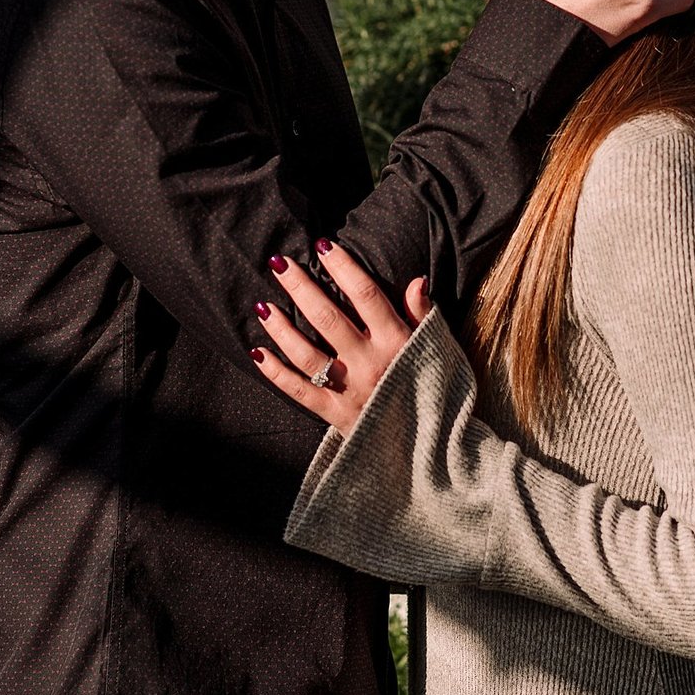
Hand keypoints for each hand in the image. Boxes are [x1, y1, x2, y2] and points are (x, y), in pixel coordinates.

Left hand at [250, 239, 433, 436]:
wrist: (436, 448)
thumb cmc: (436, 390)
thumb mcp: (438, 349)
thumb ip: (423, 316)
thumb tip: (416, 279)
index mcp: (397, 343)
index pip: (366, 295)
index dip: (343, 268)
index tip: (323, 246)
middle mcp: (370, 364)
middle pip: (327, 318)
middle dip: (300, 287)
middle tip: (278, 262)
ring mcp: (350, 390)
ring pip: (306, 354)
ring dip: (280, 328)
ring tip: (262, 305)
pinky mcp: (335, 415)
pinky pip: (299, 391)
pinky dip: (275, 373)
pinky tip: (257, 352)